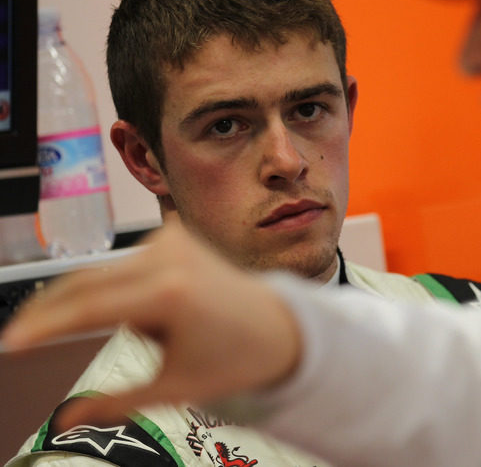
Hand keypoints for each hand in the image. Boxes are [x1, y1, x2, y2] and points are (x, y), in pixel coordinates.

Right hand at [0, 221, 301, 429]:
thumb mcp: (175, 390)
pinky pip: (125, 266)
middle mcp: (170, 258)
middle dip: (53, 313)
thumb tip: (65, 420)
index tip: (12, 341)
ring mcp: (173, 240)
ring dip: (109, 306)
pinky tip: (167, 309)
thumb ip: (115, 403)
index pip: (87, 309)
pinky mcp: (174, 234)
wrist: (280, 328)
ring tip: (163, 335)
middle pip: (85, 282)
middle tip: (23, 340)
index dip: (43, 326)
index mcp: (170, 293)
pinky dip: (127, 289)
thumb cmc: (235, 359)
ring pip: (104, 276)